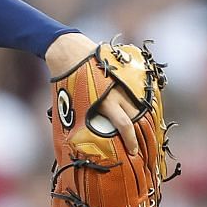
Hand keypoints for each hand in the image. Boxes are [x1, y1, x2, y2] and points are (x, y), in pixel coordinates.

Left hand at [44, 31, 142, 156]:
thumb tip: (77, 147)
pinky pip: (139, 90)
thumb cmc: (66, 85)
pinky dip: (140, 101)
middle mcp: (118, 91)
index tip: (133, 152)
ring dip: (140, 116)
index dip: (131, 141)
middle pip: (137, 115)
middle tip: (139, 142)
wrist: (70, 54)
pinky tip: (139, 109)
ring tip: (140, 127)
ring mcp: (125, 80)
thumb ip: (78, 128)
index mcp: (104, 102)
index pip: (125, 125)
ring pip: (139, 103)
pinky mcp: (128, 71)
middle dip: (140, 130)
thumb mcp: (69, 109)